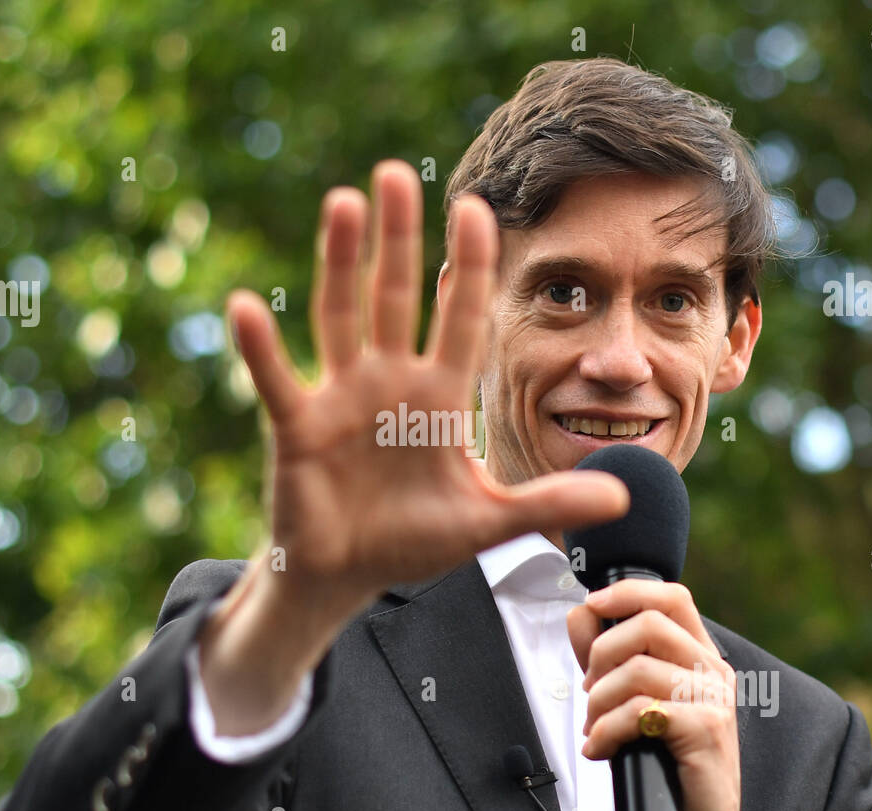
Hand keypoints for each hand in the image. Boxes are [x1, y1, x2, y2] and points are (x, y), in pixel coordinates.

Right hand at [226, 159, 627, 603]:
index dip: (467, 267)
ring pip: (340, 316)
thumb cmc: (415, 541)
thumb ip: (549, 503)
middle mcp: (389, 382)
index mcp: (437, 396)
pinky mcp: (298, 428)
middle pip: (393, 296)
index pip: (458, 319)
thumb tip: (626, 492)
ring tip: (343, 202)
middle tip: (396, 173)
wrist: (349, 575)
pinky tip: (245, 305)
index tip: (477, 209)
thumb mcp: (488, 522)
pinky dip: (261, 348)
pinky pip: (277, 380)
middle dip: (396, 238)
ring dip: (339, 262)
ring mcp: (340, 398)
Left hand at [567, 579, 754, 810]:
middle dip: (601, 654)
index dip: (628, 592)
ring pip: (637, 669)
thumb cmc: (665, 759)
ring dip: (599, 701)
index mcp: (699, 655)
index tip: (592, 605)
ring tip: (594, 728)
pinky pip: (638, 712)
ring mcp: (713, 699)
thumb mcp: (631, 697)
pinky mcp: (705, 729)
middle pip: (648, 625)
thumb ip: (606, 654)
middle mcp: (713, 670)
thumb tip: (580, 614)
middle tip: (589, 691)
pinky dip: (607, 730)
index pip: (672, 597)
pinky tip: (601, 749)